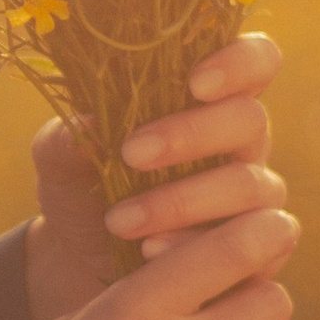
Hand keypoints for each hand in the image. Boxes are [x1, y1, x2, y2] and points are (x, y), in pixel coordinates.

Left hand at [24, 29, 287, 319]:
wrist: (82, 259)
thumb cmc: (84, 188)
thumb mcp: (61, 159)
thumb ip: (68, 136)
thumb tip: (88, 121)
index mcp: (210, 98)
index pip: (256, 61)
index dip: (240, 62)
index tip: (196, 82)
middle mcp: (242, 141)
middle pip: (250, 119)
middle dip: (190, 135)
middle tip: (131, 154)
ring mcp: (256, 194)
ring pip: (248, 184)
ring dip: (182, 200)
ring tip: (120, 221)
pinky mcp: (258, 247)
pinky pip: (252, 242)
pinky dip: (194, 246)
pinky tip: (150, 250)